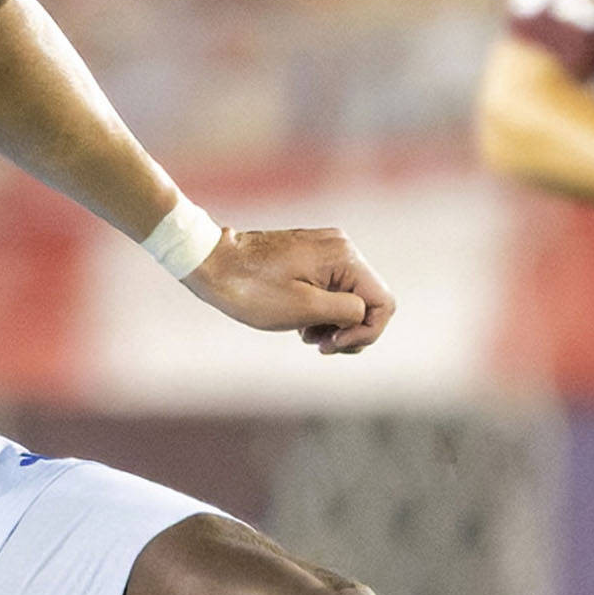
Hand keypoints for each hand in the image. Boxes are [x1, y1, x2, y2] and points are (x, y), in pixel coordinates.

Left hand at [189, 223, 395, 353]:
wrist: (210, 263)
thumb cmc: (252, 289)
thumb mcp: (304, 309)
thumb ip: (347, 312)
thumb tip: (364, 315)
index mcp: (344, 257)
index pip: (383, 303)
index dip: (366, 333)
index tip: (332, 345)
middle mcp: (341, 248)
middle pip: (369, 301)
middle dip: (349, 330)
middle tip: (318, 345)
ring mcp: (326, 251)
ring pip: (350, 298)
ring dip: (333, 324)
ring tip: (304, 333)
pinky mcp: (310, 257)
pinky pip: (332, 290)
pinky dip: (321, 311)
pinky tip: (298, 322)